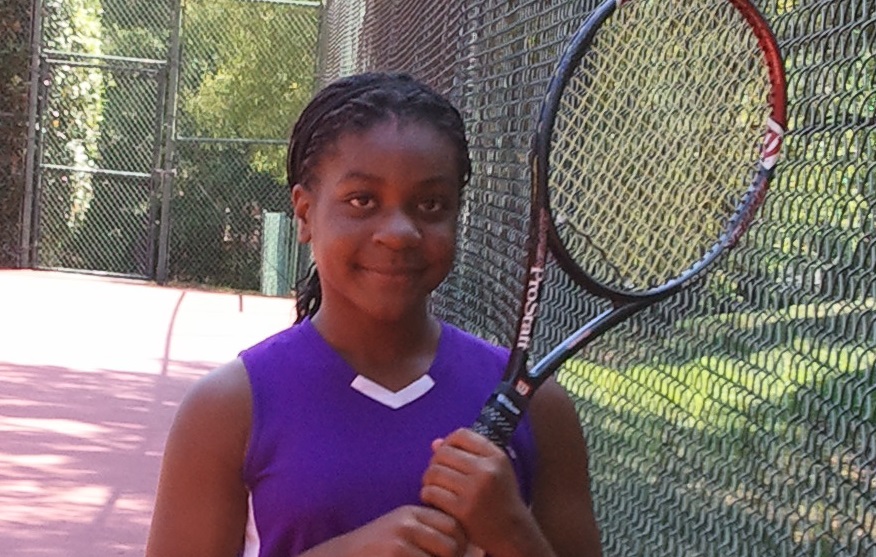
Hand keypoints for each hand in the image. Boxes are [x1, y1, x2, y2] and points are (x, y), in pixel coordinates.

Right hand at [303, 505, 467, 556]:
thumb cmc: (378, 552)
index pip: (455, 525)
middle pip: (453, 543)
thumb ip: (431, 535)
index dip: (461, 545)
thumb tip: (475, 549)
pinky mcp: (394, 553)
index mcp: (413, 513)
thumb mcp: (404, 535)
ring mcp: (400, 538)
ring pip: (444, 556)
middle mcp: (408, 521)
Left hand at [420, 428, 530, 554]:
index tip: (446, 454)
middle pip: (444, 453)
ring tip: (434, 486)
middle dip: (435, 462)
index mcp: (496, 457)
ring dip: (429, 479)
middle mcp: (486, 471)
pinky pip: (432, 492)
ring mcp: (474, 490)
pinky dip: (428, 494)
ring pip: (434, 472)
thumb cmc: (500, 498)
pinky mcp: (462, 510)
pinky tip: (433, 498)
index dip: (448, 442)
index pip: (461, 435)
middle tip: (437, 474)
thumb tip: (435, 443)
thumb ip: (468, 454)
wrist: (512, 532)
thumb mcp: (494, 470)